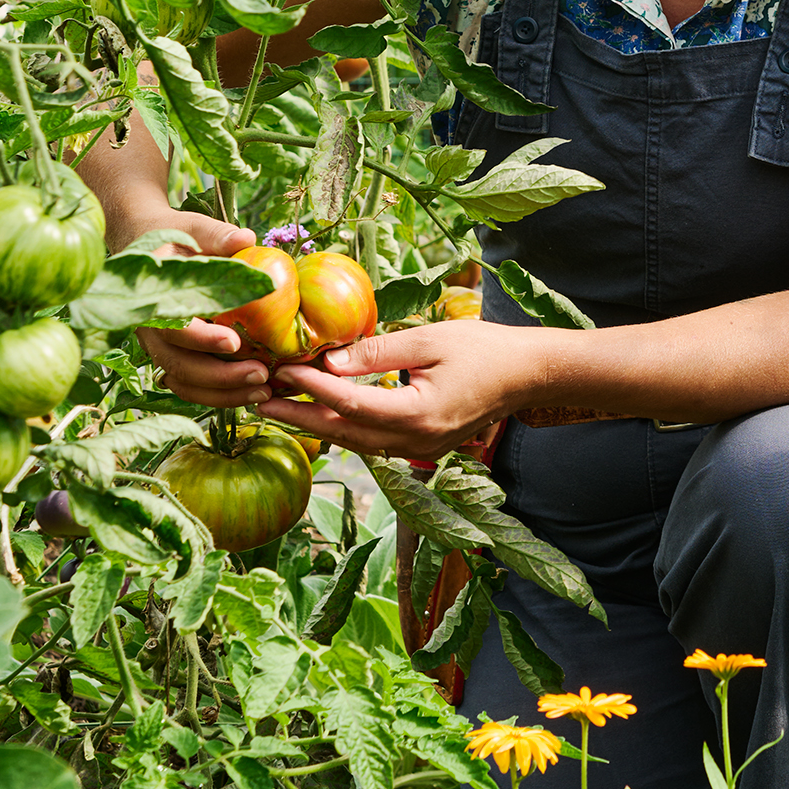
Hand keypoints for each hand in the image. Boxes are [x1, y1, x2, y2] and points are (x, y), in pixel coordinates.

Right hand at [129, 209, 267, 411]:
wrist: (145, 245)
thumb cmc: (176, 237)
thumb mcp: (193, 229)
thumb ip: (217, 236)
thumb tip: (245, 238)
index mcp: (153, 297)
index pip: (173, 326)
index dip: (202, 338)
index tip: (235, 342)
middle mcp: (151, 330)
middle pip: (179, 365)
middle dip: (221, 377)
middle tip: (262, 375)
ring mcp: (160, 347)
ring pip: (186, 383)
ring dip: (224, 394)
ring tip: (264, 391)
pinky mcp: (174, 357)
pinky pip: (192, 386)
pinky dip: (221, 395)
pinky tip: (254, 393)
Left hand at [257, 320, 534, 460]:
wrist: (527, 375)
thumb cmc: (484, 349)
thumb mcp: (429, 340)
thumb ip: (378, 352)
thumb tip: (330, 360)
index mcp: (418, 414)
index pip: (351, 403)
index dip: (313, 388)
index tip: (284, 369)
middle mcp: (415, 441)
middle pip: (345, 433)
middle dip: (300, 416)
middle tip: (260, 398)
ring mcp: (420, 449)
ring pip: (356, 443)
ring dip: (318, 425)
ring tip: (281, 406)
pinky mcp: (423, 446)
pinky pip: (373, 442)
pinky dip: (345, 428)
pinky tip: (323, 413)